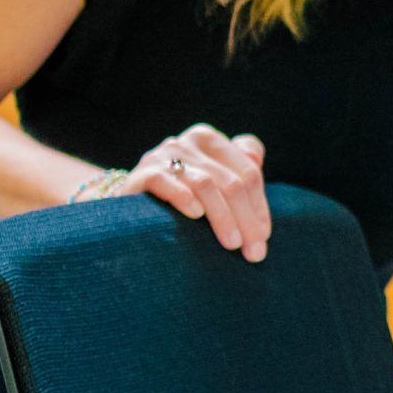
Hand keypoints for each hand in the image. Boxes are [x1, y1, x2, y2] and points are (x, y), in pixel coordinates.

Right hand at [115, 125, 270, 260]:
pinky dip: (184, 198)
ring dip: (223, 218)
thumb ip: (238, 169)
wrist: (128, 207)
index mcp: (210, 140)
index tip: (264, 238)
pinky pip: (168, 183)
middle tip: (254, 252)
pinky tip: (195, 215)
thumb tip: (257, 157)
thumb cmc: (181, 196)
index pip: (248, 173)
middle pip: (232, 182)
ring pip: (206, 184)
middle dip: (247, 220)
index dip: (260, 207)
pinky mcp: (142, 173)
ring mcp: (163, 155)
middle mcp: (188, 143)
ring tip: (232, 244)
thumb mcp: (213, 181)